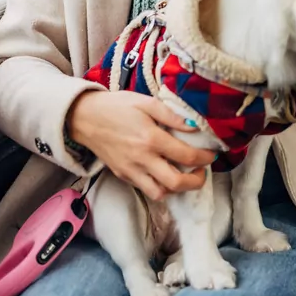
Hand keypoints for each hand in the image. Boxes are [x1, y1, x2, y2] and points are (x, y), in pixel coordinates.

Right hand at [66, 90, 216, 200]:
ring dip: (176, 188)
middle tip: (202, 172)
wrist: (84, 117)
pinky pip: (145, 189)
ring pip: (160, 193)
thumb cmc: (116, 106)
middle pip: (176, 183)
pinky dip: (159, 187)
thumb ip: (172, 115)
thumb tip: (195, 125)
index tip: (212, 154)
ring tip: (183, 175)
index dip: (205, 158)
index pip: (186, 156)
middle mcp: (142, 158)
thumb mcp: (146, 102)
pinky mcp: (122, 175)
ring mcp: (131, 170)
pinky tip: (165, 174)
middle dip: (196, 182)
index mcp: (151, 138)